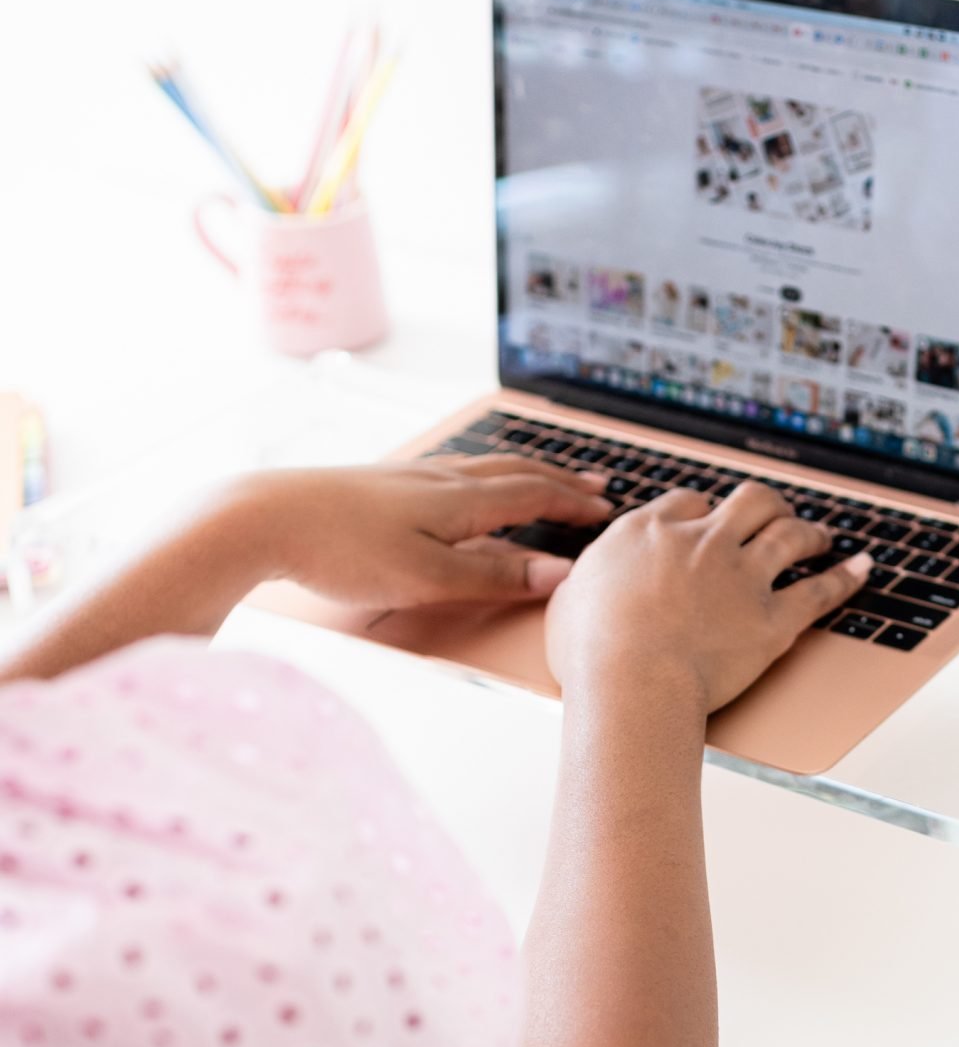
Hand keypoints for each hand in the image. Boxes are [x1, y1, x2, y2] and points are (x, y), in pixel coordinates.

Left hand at [231, 456, 610, 608]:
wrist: (264, 518)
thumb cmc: (342, 551)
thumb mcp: (430, 578)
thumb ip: (496, 577)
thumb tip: (561, 574)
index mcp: (460, 499)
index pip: (534, 496)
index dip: (574, 504)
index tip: (607, 511)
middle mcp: (440, 479)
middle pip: (515, 473)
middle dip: (559, 481)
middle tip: (595, 485)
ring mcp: (408, 478)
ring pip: (483, 468)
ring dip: (524, 474)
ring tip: (543, 479)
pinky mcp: (380, 484)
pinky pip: (451, 473)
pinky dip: (483, 476)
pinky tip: (466, 485)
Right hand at [545, 481, 871, 712]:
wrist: (632, 684)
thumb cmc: (591, 655)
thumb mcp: (568, 602)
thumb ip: (586, 583)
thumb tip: (583, 582)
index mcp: (648, 532)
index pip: (686, 502)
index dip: (702, 509)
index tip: (708, 519)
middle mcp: (700, 542)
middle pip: (747, 502)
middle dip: (765, 504)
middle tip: (774, 512)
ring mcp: (741, 577)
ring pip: (788, 534)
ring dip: (808, 530)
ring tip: (821, 533)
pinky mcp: (772, 620)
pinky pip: (820, 591)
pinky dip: (847, 577)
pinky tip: (864, 567)